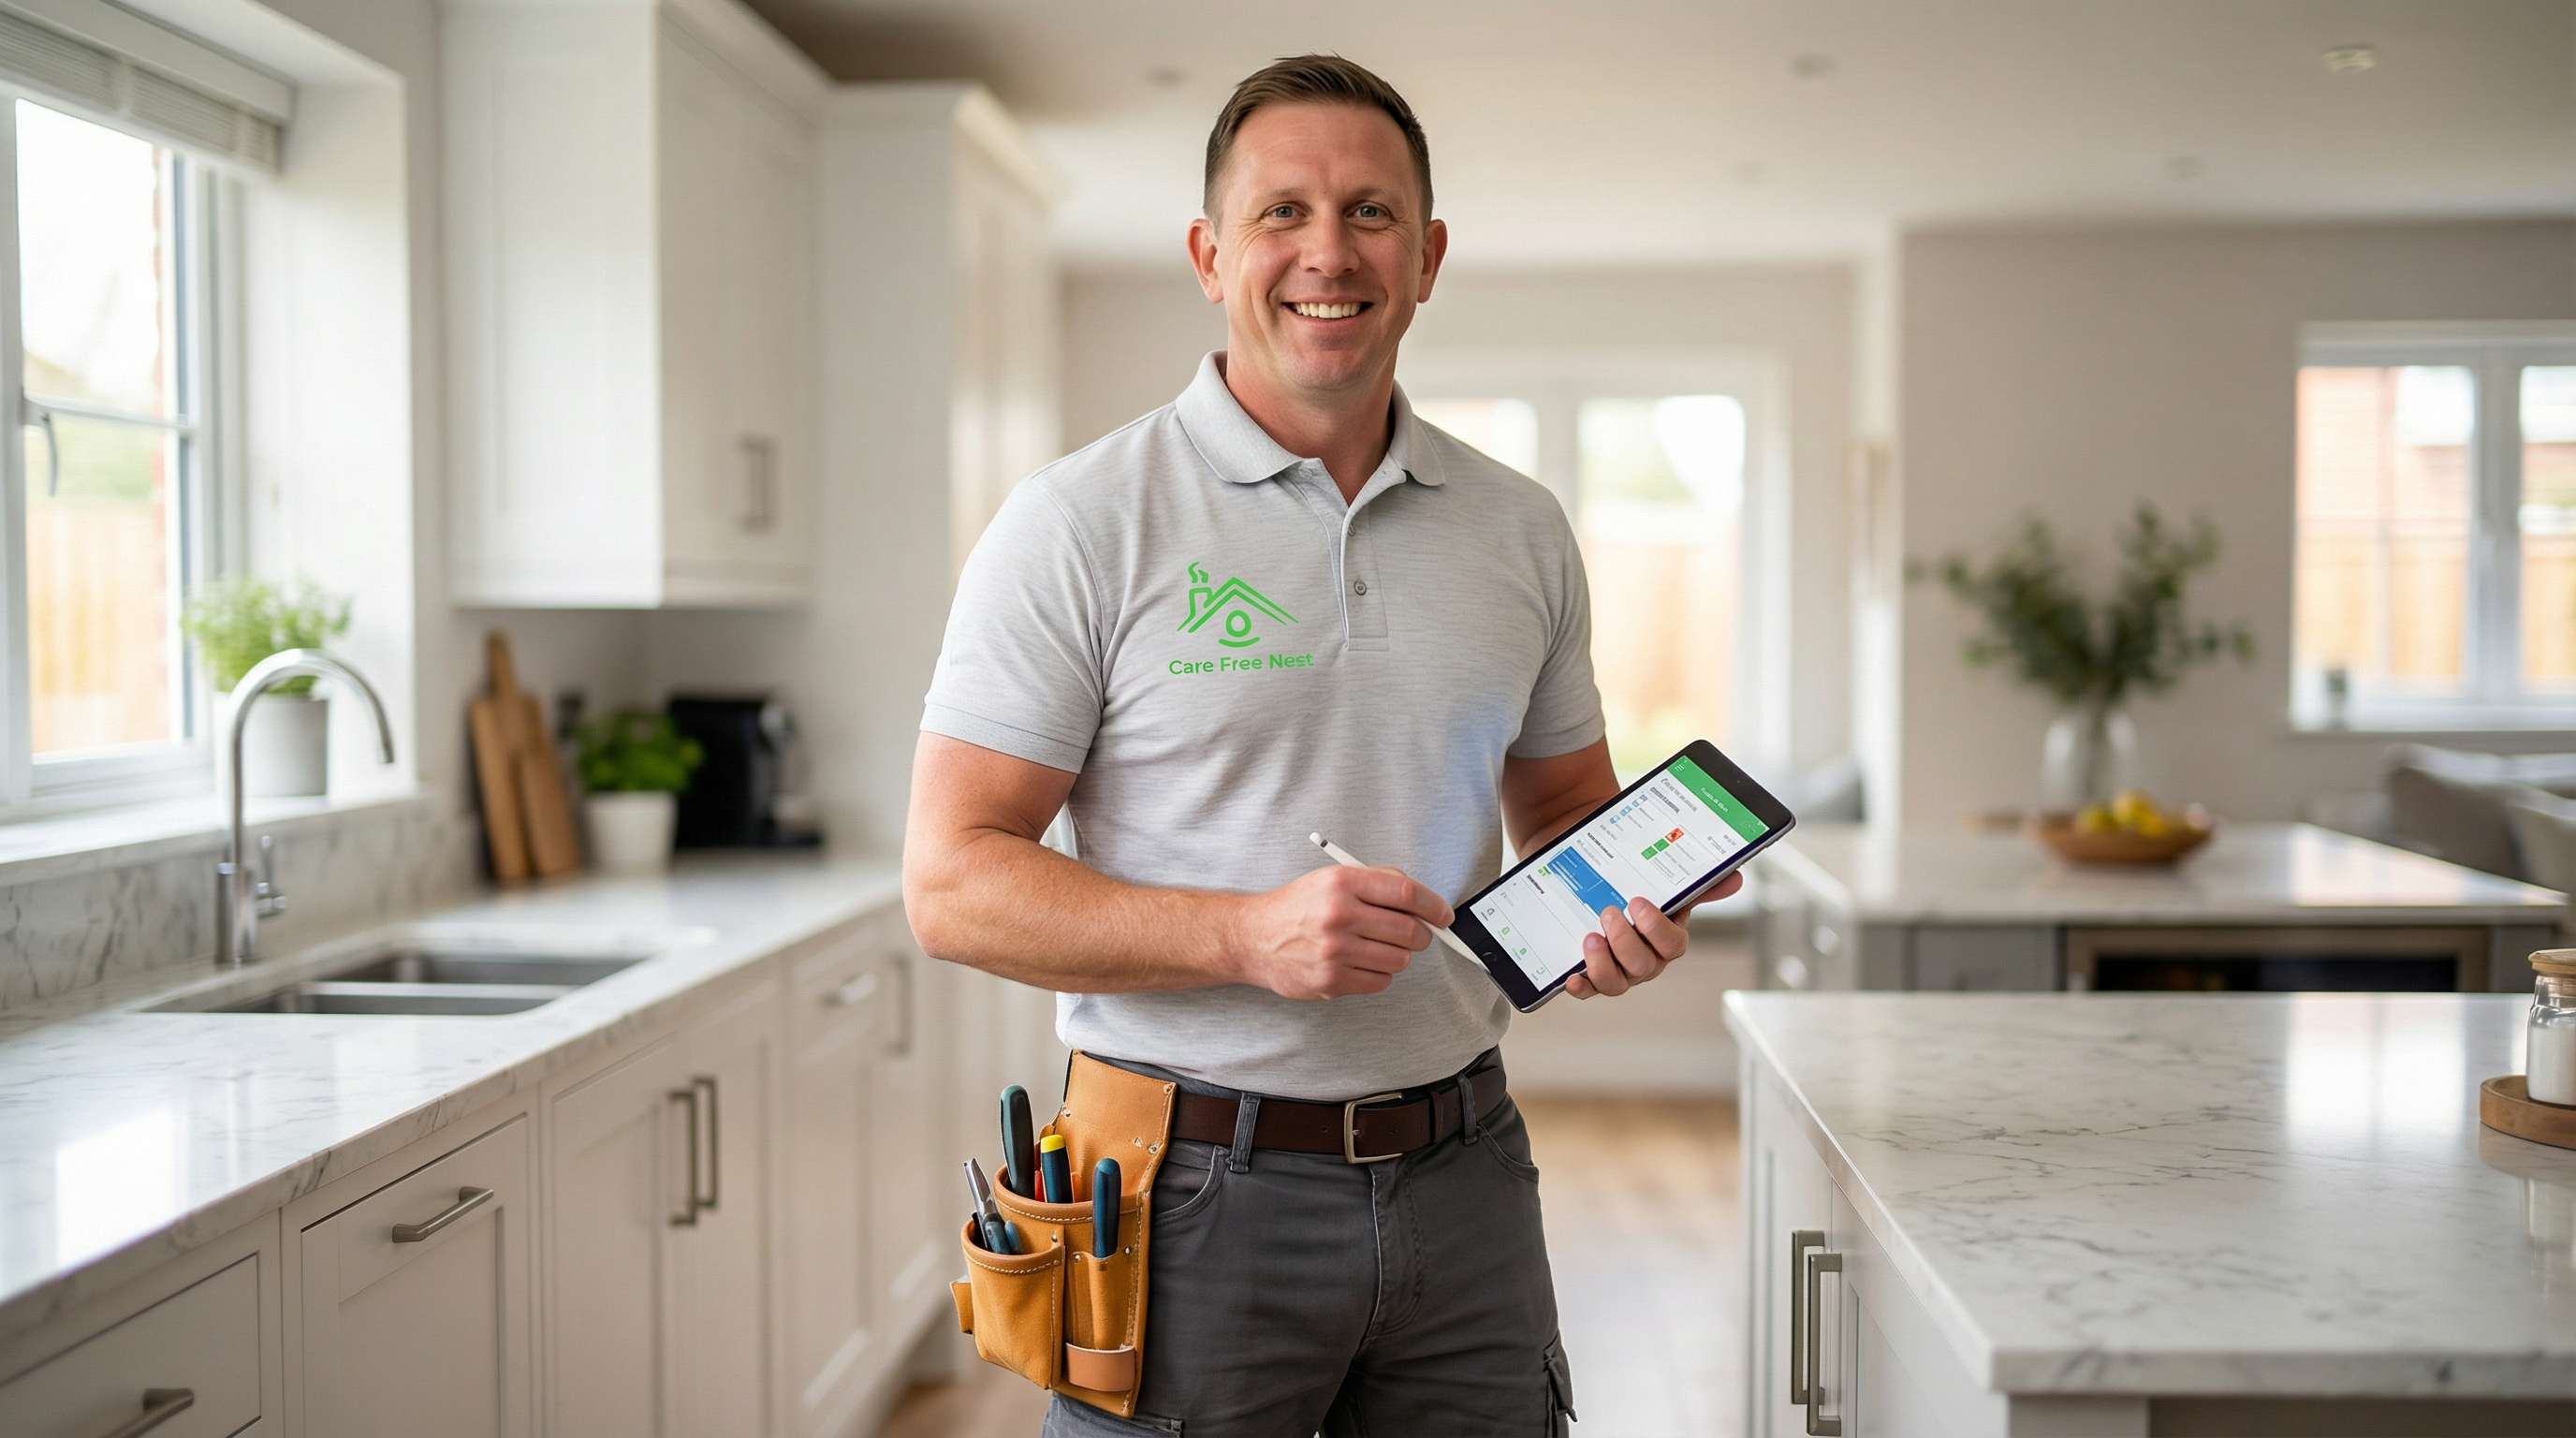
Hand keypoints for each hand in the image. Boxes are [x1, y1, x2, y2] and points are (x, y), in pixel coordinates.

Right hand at [1228, 864, 1454, 1000]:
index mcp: (1342, 883)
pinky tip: (1360, 963)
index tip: (1444, 915)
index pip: (1405, 892)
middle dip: (1419, 935)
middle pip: (1408, 930)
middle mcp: (1338, 915)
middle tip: (1412, 934)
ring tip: (1376, 947)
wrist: (1253, 937)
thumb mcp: (1332, 879)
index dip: (1433, 905)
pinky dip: (1378, 974)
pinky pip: (1380, 982)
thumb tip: (1424, 901)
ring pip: (1399, 959)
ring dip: (1397, 955)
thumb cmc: (1297, 907)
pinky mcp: (1331, 980)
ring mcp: (1334, 951)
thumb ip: (1376, 882)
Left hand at [1563, 871, 1739, 997]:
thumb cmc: (1637, 895)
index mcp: (1666, 940)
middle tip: (1608, 913)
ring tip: (1589, 938)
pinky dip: (1581, 986)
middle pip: (1643, 966)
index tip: (1637, 902)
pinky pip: (1590, 990)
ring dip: (1602, 963)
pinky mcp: (1592, 976)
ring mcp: (1619, 972)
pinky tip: (1571, 977)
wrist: (1601, 893)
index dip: (1656, 928)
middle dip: (1625, 941)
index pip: (1672, 945)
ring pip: (1616, 983)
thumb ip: (1698, 885)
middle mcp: (1646, 961)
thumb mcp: (1666, 886)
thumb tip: (1734, 878)